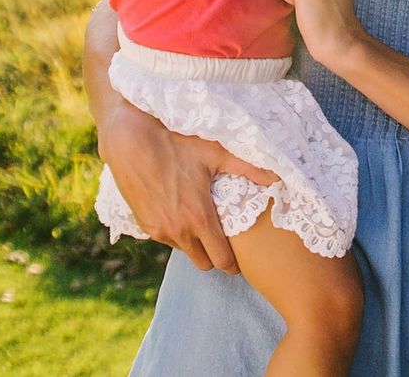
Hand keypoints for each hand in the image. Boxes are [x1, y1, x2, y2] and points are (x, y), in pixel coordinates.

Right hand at [97, 100, 275, 272]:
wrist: (131, 143)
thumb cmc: (177, 144)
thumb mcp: (216, 153)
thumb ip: (249, 168)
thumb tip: (277, 177)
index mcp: (199, 217)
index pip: (221, 259)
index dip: (232, 264)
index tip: (240, 263)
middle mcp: (178, 230)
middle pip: (203, 263)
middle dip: (215, 257)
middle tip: (225, 244)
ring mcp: (159, 231)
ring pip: (184, 251)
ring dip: (194, 243)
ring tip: (204, 224)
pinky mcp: (144, 226)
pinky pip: (167, 239)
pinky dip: (177, 233)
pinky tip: (183, 214)